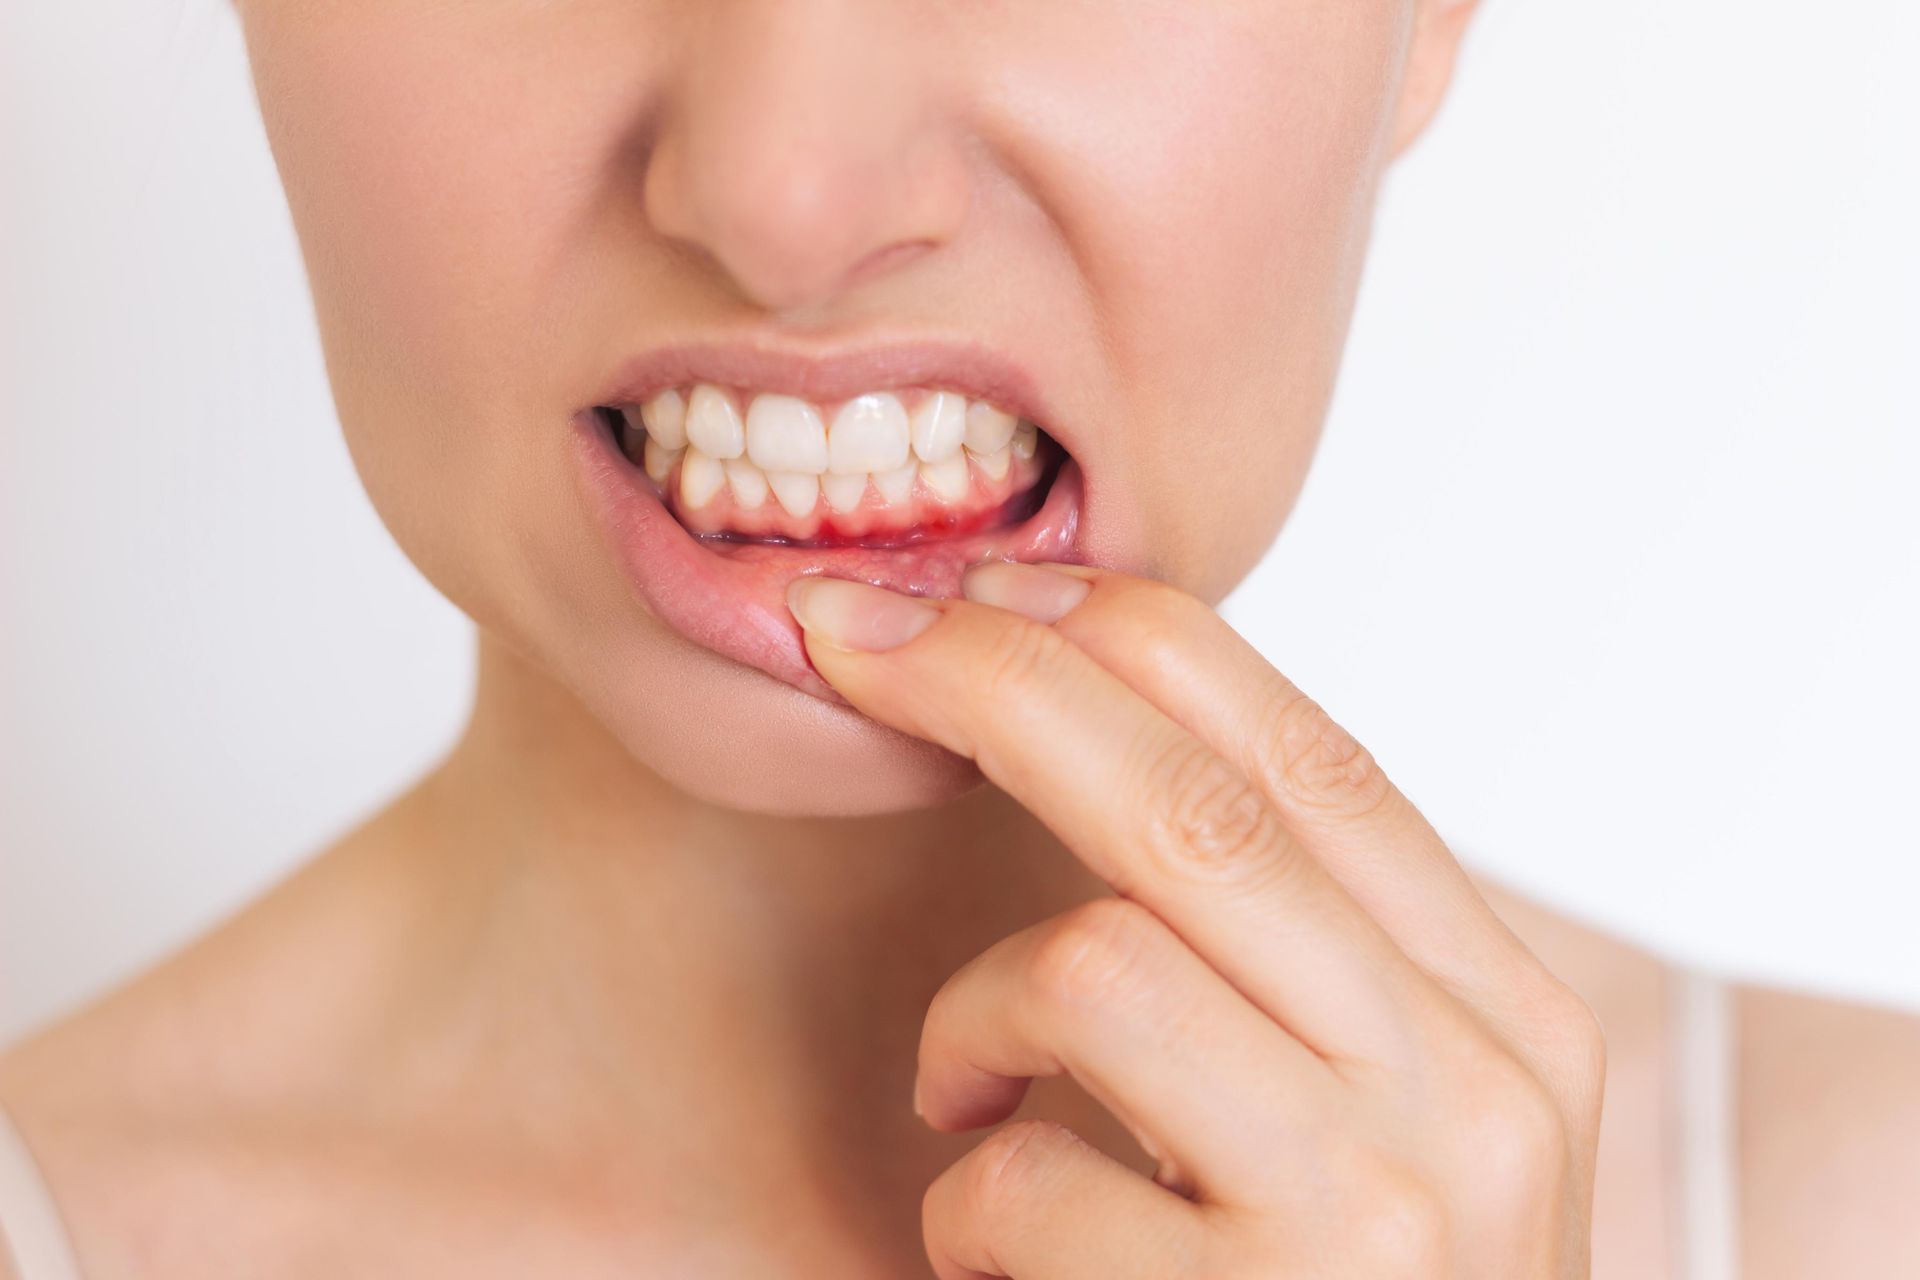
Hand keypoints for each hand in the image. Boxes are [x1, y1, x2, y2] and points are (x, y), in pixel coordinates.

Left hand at [787, 564, 1604, 1278]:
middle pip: (1193, 802)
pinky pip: (1027, 1179)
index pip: (1306, 753)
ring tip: (977, 1110)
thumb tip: (1095, 729)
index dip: (1119, 640)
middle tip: (843, 634)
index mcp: (1504, 1014)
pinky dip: (972, 1205)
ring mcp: (1386, 1212)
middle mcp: (1479, 1090)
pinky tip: (1013, 1262)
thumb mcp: (1384, 1117)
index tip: (974, 593)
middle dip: (987, 682)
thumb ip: (1295, 962)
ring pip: (1090, 962)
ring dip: (975, 1023)